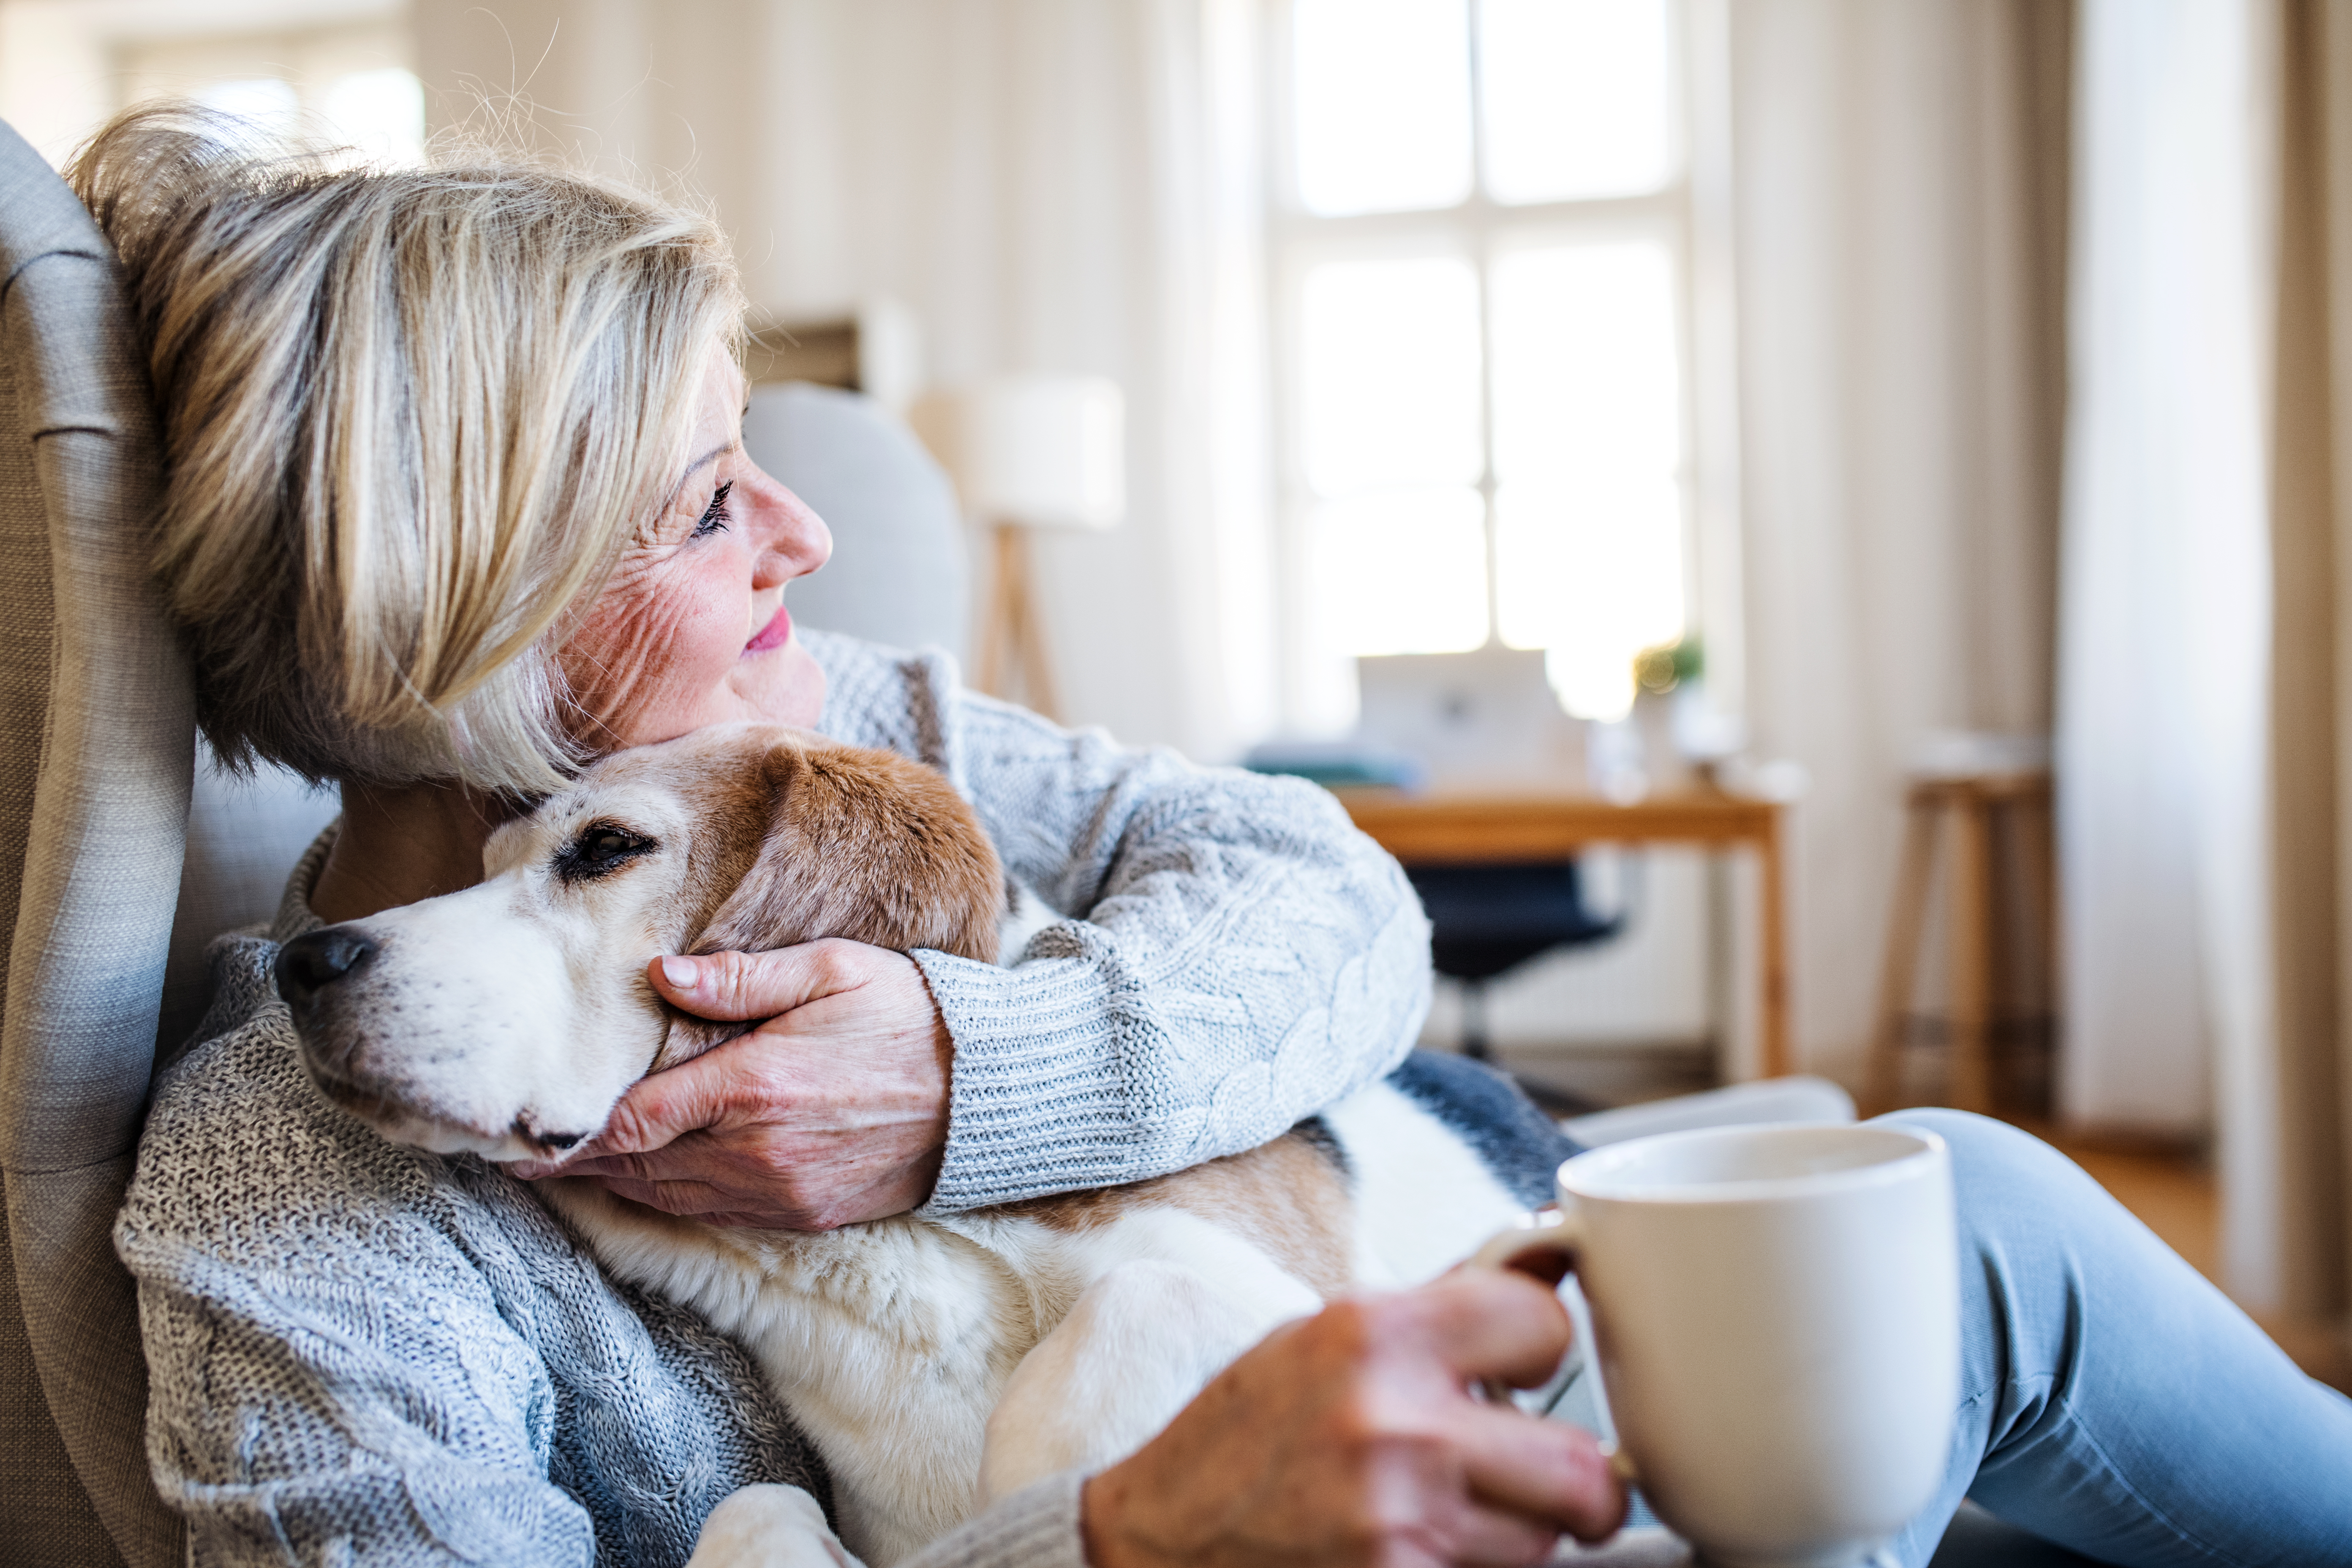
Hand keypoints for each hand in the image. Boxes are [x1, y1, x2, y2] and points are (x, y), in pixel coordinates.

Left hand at [510, 939, 952, 1228]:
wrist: (990, 1094)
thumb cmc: (911, 1017)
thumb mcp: (832, 971)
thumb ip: (741, 979)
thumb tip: (659, 976)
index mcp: (755, 1086)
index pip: (633, 1119)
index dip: (569, 1127)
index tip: (519, 1121)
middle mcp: (756, 1151)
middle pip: (636, 1165)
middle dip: (573, 1156)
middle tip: (514, 1144)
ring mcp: (779, 1192)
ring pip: (666, 1196)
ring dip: (612, 1181)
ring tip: (560, 1162)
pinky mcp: (802, 1214)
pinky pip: (711, 1213)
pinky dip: (664, 1198)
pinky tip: (640, 1179)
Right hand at [1080, 1269, 1626, 1567]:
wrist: (1158, 1542)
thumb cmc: (1243, 1437)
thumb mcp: (1324, 1339)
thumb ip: (1438, 1311)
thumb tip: (1551, 1267)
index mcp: (1373, 1333)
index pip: (1545, 1321)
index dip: (1541, 1346)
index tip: (1521, 1366)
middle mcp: (1391, 1425)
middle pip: (1583, 1468)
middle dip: (1575, 1479)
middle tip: (1546, 1476)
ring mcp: (1395, 1523)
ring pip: (1544, 1544)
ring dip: (1516, 1534)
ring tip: (1449, 1512)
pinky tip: (1414, 1548)